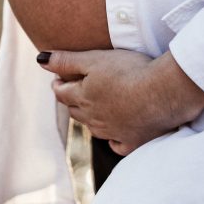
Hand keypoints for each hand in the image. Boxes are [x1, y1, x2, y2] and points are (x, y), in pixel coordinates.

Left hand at [38, 48, 203, 155]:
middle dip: (71, 101)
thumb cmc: (129, 71)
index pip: (62, 93)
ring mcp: (114, 132)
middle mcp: (94, 118)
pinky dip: (113, 140)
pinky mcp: (134, 141)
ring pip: (94, 128)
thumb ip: (66, 60)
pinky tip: (114, 137)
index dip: (58, 84)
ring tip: (92, 109)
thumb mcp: (94, 59)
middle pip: (76, 111)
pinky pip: (118, 144)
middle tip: (72, 91)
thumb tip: (40, 60)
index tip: (59, 79)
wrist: (163, 93)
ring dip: (90, 119)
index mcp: (83, 98)